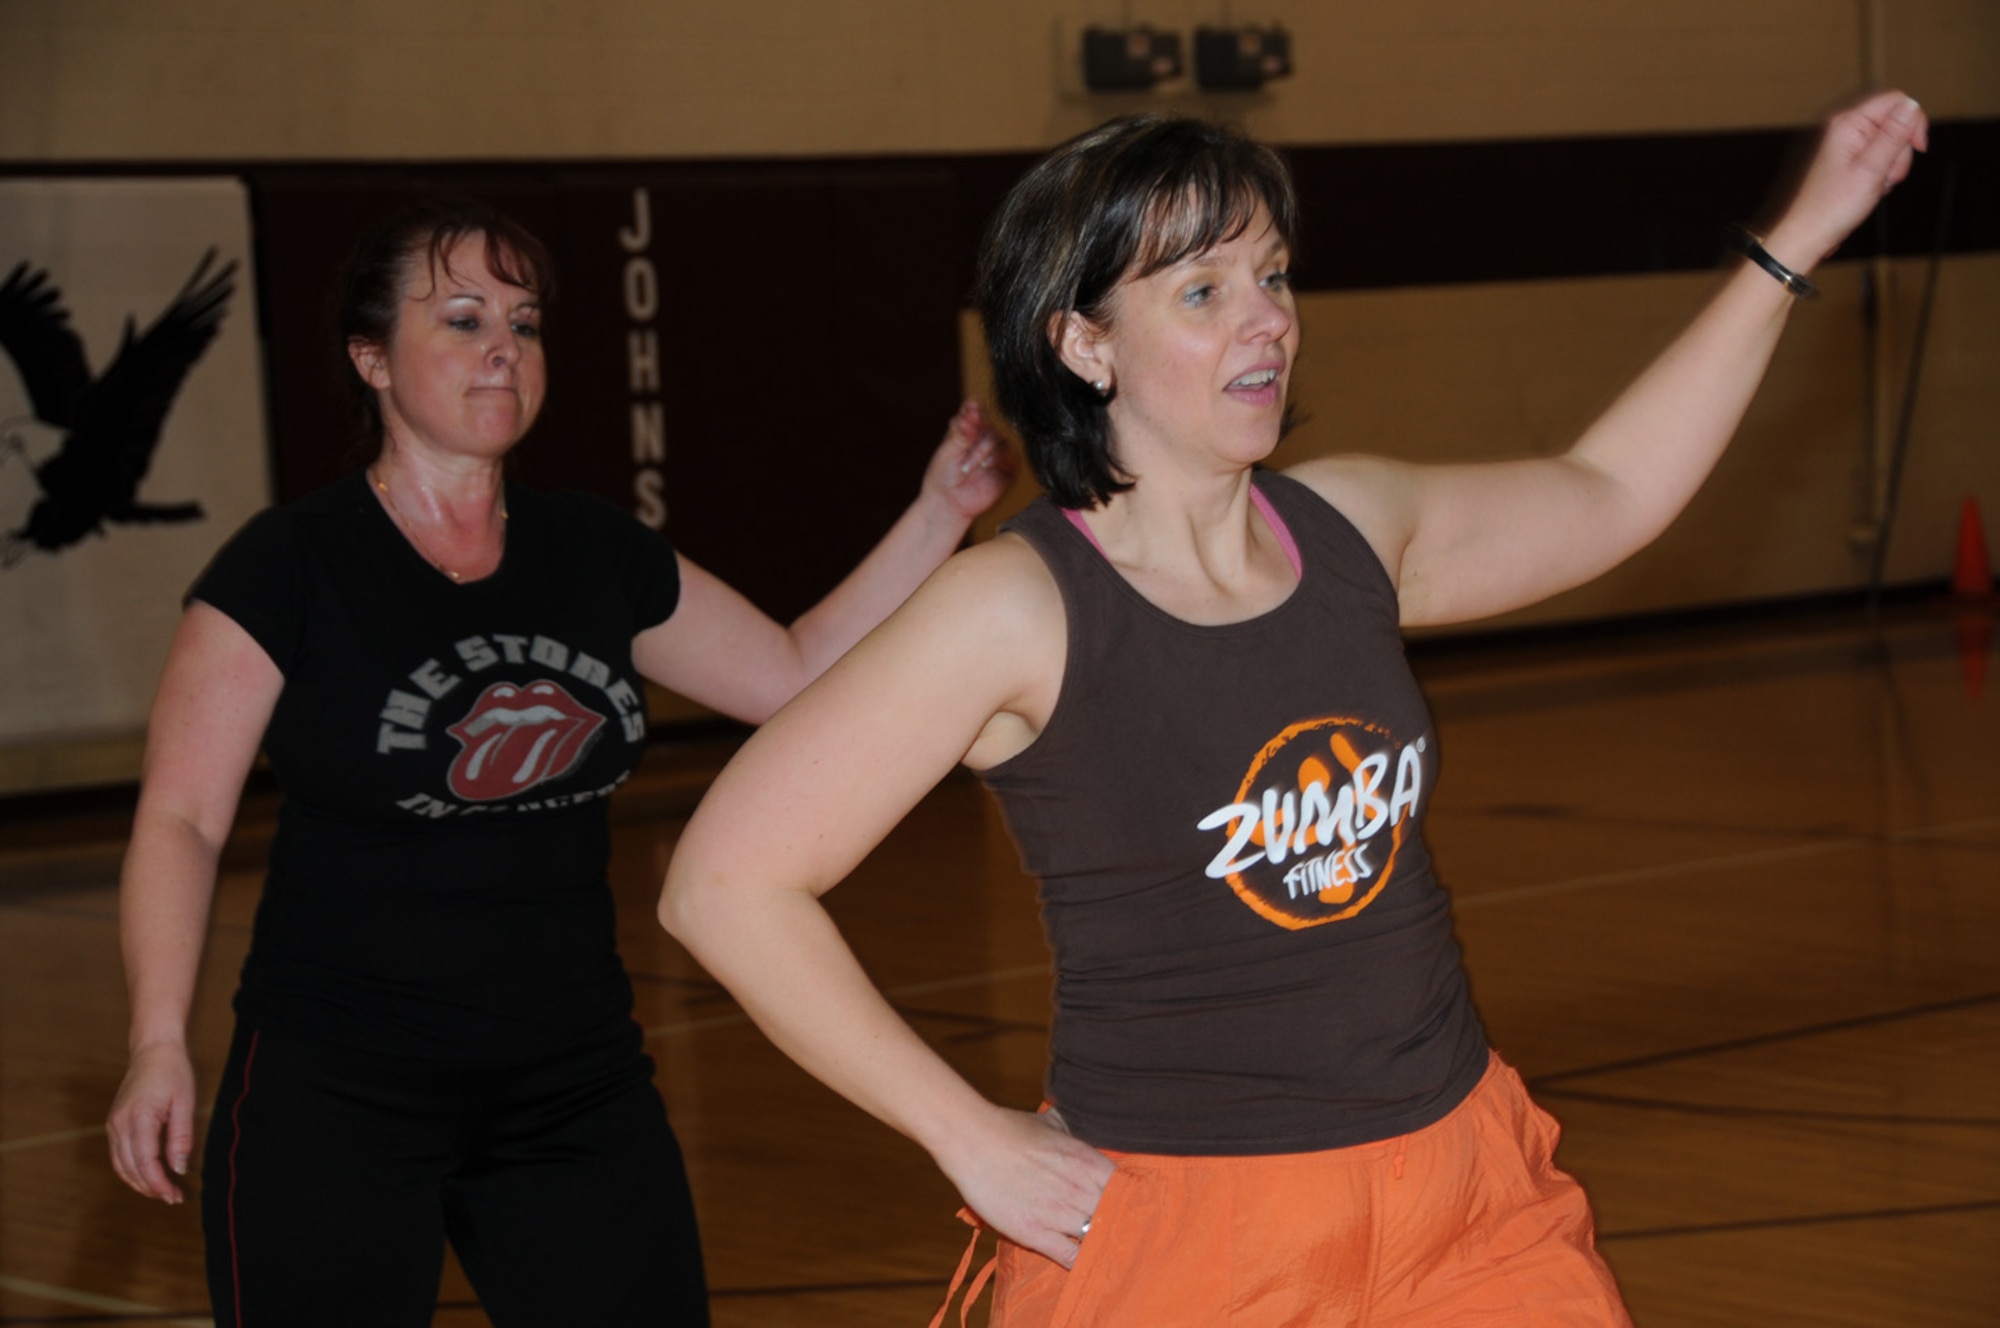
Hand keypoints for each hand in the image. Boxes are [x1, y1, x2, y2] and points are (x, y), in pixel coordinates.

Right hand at [107, 1042, 197, 1203]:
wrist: (154, 1051)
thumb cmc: (174, 1073)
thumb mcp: (185, 1103)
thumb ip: (181, 1137)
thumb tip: (180, 1169)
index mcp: (139, 1118)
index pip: (146, 1163)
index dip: (160, 1184)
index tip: (176, 1196)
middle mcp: (120, 1124)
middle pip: (131, 1168)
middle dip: (152, 1188)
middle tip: (174, 1198)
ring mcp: (113, 1124)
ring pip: (121, 1166)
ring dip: (140, 1183)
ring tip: (163, 1191)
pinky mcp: (113, 1123)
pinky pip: (118, 1156)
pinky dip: (131, 1170)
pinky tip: (148, 1176)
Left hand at [921, 399, 1017, 522]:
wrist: (948, 503)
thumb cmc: (942, 477)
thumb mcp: (947, 451)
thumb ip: (961, 431)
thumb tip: (970, 407)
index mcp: (967, 430)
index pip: (975, 412)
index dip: (975, 409)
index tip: (971, 408)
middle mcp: (983, 439)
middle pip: (990, 427)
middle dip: (978, 439)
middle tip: (964, 454)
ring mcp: (996, 453)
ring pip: (1001, 440)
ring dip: (986, 450)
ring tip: (972, 466)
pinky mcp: (1008, 468)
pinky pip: (1012, 456)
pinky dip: (1000, 458)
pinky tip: (987, 466)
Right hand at [933, 1103, 1115, 1269]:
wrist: (973, 1141)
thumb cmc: (1009, 1128)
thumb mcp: (1051, 1123)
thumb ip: (1071, 1133)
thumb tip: (1078, 1126)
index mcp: (1086, 1161)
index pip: (1128, 1189)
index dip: (1131, 1202)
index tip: (1131, 1209)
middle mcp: (1078, 1188)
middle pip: (1116, 1217)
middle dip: (1119, 1226)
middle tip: (1121, 1236)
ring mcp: (1057, 1212)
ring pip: (1095, 1239)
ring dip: (1100, 1245)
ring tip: (1104, 1253)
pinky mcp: (1034, 1232)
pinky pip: (1069, 1256)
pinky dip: (1079, 1261)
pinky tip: (1082, 1263)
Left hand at [1767, 90, 1927, 269]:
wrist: (1802, 237)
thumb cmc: (1831, 208)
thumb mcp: (1872, 169)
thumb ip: (1894, 135)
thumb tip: (1912, 105)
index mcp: (1845, 122)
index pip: (1895, 100)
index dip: (1913, 121)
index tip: (1919, 148)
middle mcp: (1840, 127)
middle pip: (1892, 122)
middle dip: (1899, 150)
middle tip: (1886, 176)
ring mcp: (1840, 144)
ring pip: (1885, 143)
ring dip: (1889, 166)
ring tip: (1873, 188)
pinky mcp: (1841, 160)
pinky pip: (1873, 157)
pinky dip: (1877, 173)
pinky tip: (1867, 190)